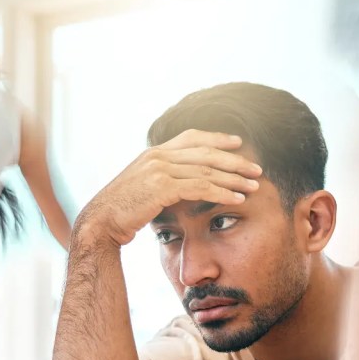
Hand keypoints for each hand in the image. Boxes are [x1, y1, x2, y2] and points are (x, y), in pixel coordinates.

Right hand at [74, 130, 262, 246]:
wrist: (101, 222)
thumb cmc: (120, 212)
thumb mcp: (141, 190)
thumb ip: (160, 181)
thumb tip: (176, 187)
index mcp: (153, 153)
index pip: (191, 137)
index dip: (217, 138)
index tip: (238, 143)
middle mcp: (157, 156)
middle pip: (205, 152)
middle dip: (235, 160)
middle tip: (256, 168)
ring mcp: (159, 169)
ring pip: (207, 169)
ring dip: (234, 178)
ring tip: (254, 185)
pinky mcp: (163, 186)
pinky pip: (201, 186)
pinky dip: (223, 192)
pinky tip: (238, 199)